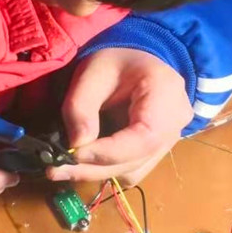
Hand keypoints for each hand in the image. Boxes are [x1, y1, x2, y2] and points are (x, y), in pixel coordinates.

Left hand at [48, 48, 191, 185]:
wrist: (136, 59)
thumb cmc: (116, 60)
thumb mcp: (92, 72)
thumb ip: (81, 106)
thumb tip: (76, 146)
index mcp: (166, 95)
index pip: (143, 138)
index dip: (108, 152)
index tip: (73, 155)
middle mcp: (175, 124)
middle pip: (136, 160)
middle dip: (94, 168)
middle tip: (56, 170)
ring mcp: (169, 141)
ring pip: (133, 171)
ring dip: (97, 173)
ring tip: (65, 167)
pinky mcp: (156, 152)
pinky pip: (132, 170)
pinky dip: (106, 169)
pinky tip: (83, 162)